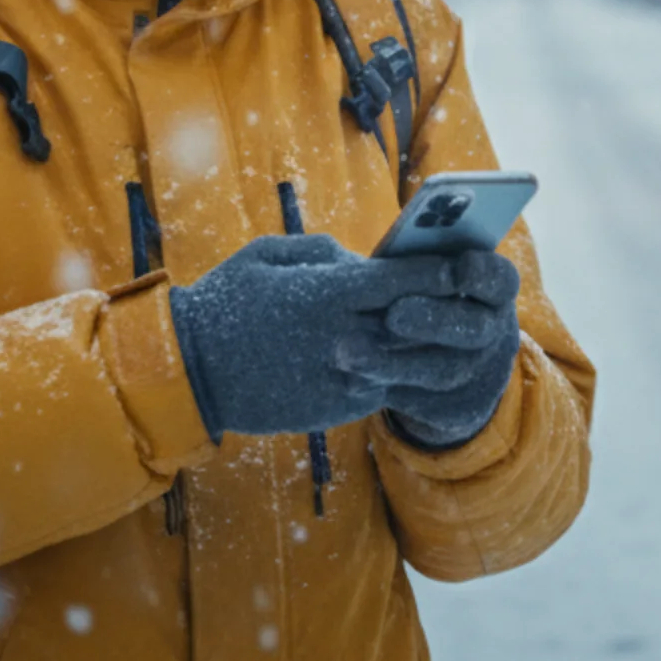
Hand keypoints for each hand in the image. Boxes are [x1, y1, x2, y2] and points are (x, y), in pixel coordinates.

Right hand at [169, 234, 456, 438]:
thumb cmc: (224, 303)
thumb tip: (361, 260)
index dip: (436, 271)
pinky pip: (382, 388)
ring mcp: (341, 376)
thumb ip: (321, 252)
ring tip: (450, 333)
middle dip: (444, 308)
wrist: (190, 375)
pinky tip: (409, 362)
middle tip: (470, 297)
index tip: (460, 264)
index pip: (401, 280)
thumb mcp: (267, 256)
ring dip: (430, 346)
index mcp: (327, 293)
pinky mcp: (335, 408)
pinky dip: (399, 374)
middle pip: (414, 320)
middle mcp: (343, 335)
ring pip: (406, 360)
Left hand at [346, 249, 521, 449]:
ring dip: (393, 363)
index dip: (482, 274)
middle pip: (475, 329)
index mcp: (492, 290)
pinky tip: (352, 378)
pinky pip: (422, 403)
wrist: (424, 357)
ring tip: (348, 353)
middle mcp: (493, 332)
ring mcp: (478, 374)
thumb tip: (389, 250)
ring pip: (443, 372)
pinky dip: (383, 387)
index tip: (458, 267)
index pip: (500, 280)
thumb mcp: (422, 275)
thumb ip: (411, 263)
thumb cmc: (418, 297)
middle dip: (434, 320)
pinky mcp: (455, 409)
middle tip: (393, 315)